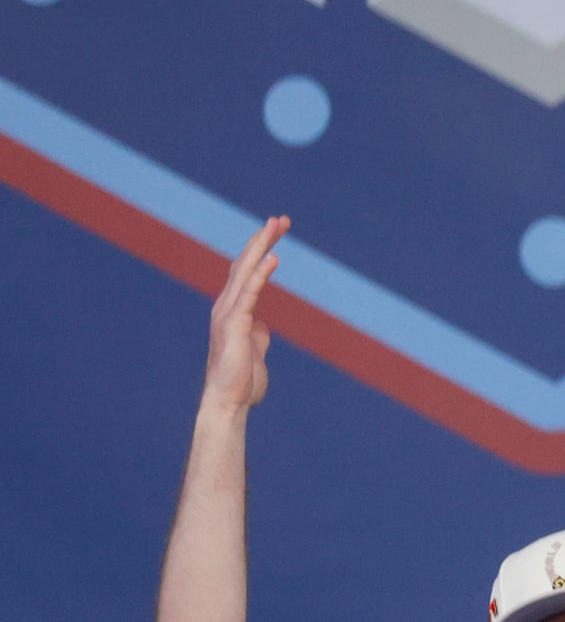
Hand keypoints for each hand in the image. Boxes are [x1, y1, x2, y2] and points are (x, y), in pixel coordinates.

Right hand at [203, 216, 287, 414]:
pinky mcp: (235, 325)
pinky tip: (272, 257)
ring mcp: (228, 314)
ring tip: (276, 225)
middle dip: (262, 239)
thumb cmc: (241, 381)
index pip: (246, 272)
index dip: (260, 250)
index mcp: (232, 311)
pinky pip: (250, 293)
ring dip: (261, 246)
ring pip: (245, 271)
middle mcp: (226, 307)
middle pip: (244, 264)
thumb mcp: (254, 350)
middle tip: (281, 218)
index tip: (276, 231)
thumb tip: (261, 325)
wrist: (229, 402)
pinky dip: (260, 274)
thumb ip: (256, 335)